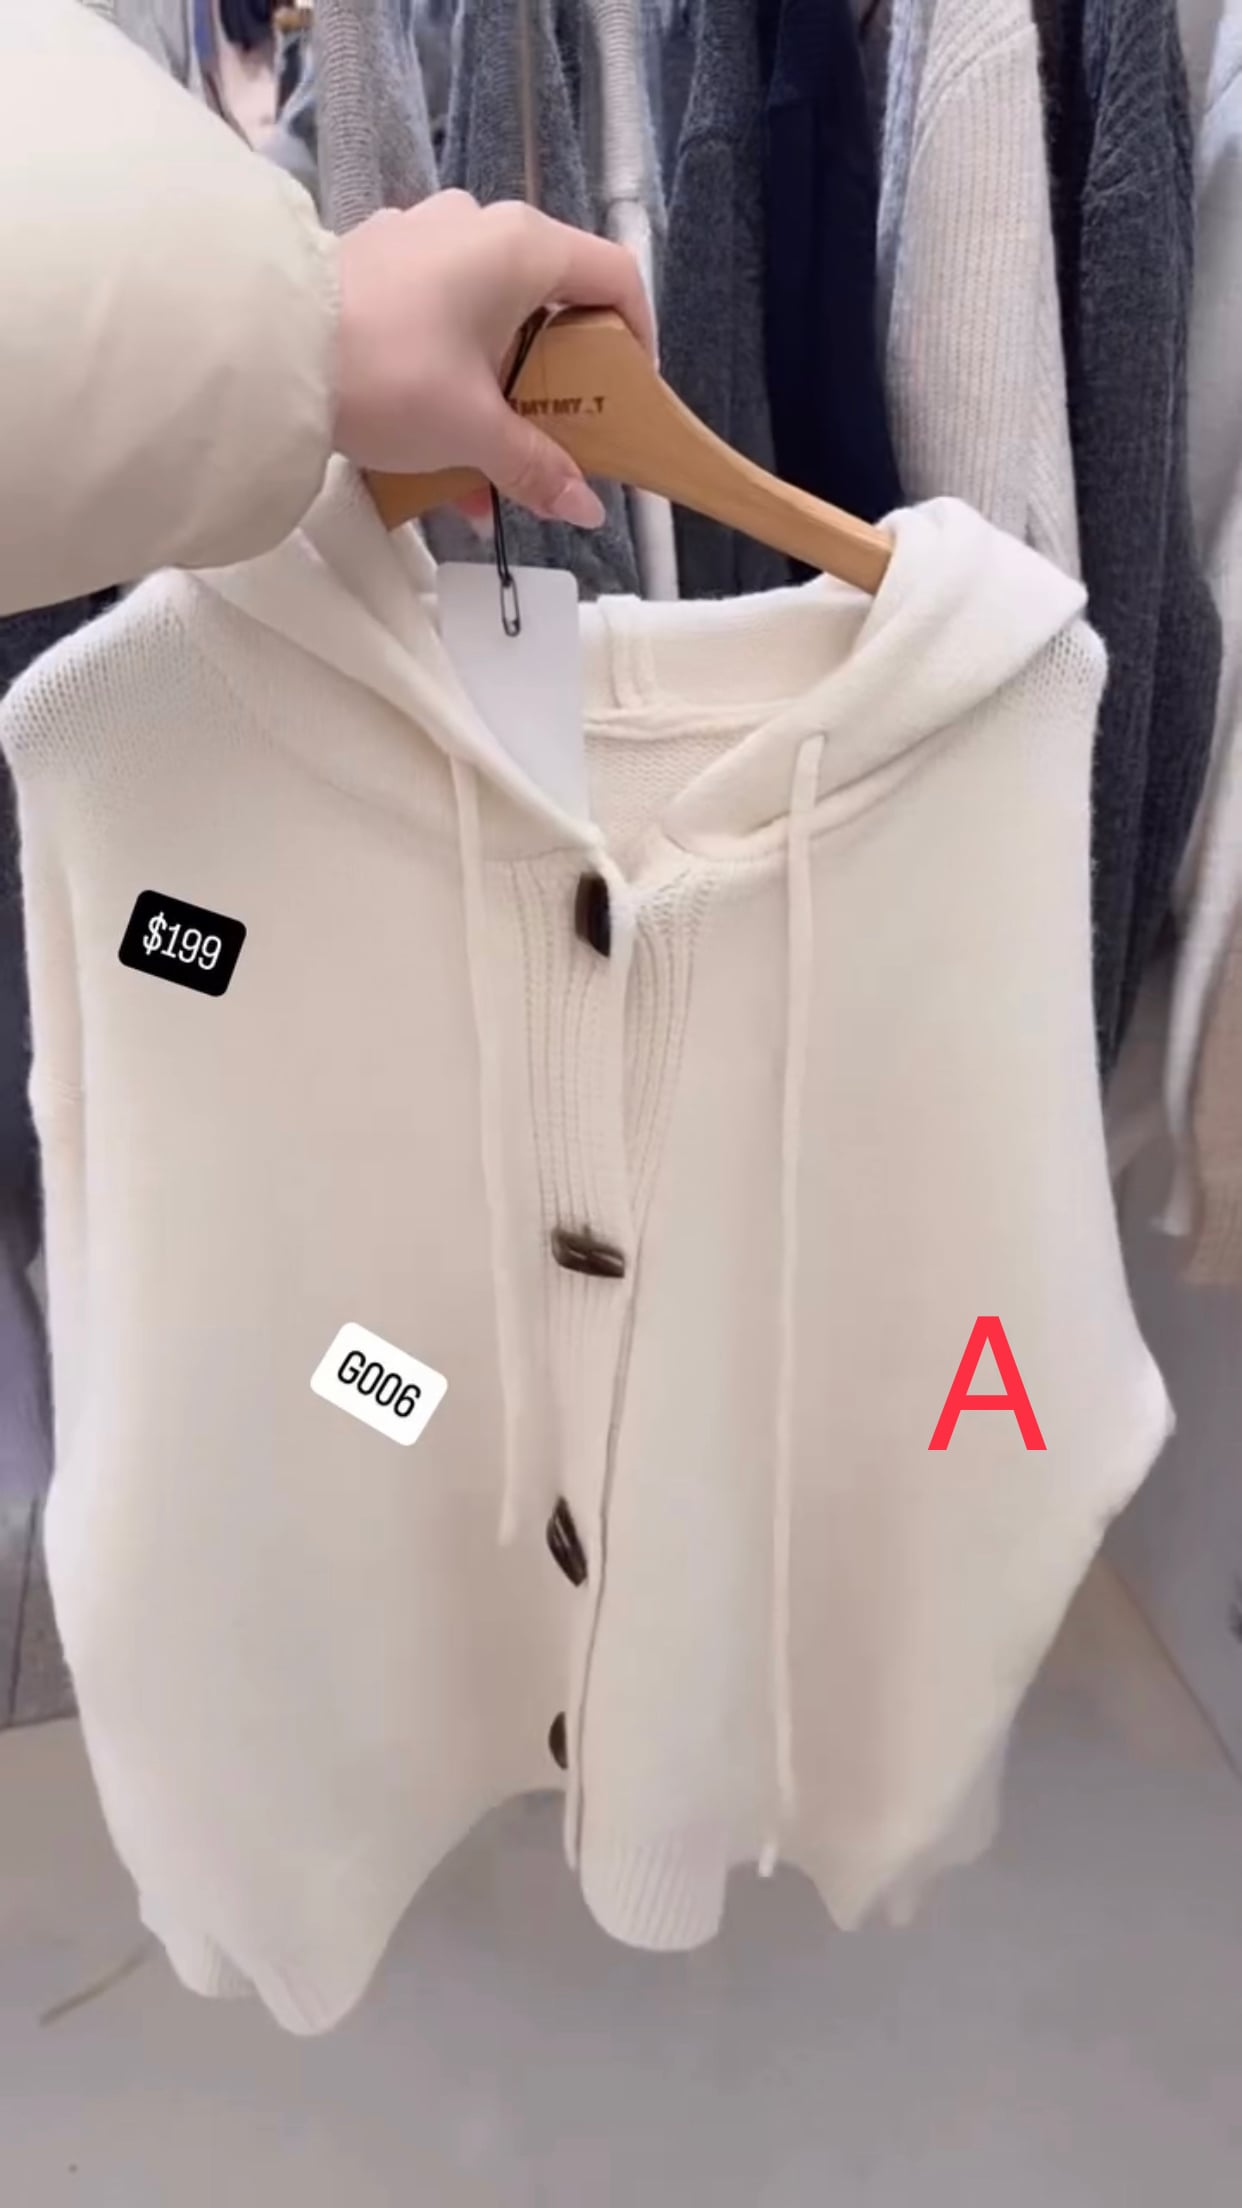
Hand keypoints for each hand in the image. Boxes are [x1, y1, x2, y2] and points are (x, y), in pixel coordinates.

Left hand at [331, 192, 653, 529]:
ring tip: (481, 473)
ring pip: (486, 317)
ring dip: (495, 394)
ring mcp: (422, 237)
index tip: (630, 399)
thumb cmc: (391, 373)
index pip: (615, 277)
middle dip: (555, 384)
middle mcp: (477, 224)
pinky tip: (430, 451)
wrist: (266, 346)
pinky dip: (447, 376)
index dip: (636, 340)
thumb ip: (536, 467)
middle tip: (554, 443)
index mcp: (522, 246)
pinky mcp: (376, 262)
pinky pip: (435, 318)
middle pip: (548, 302)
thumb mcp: (472, 431)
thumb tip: (586, 509)